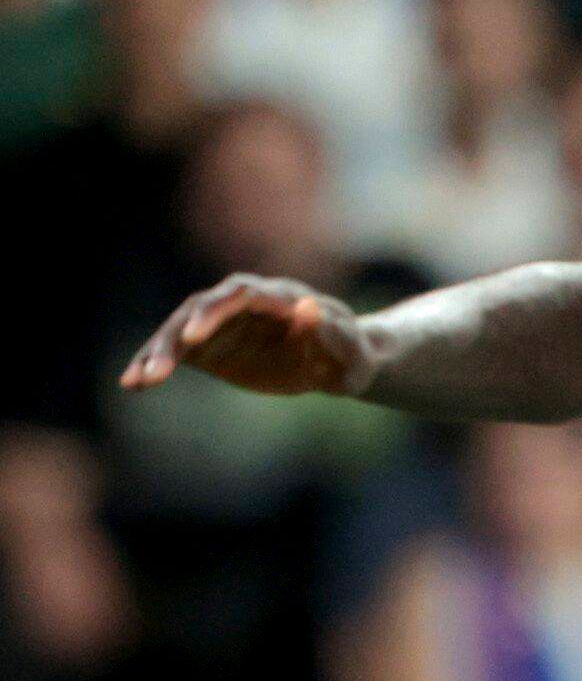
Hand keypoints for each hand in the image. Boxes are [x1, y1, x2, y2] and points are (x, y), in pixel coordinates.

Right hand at [121, 277, 374, 397]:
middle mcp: (242, 304)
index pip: (237, 296)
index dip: (212, 314)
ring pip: (181, 332)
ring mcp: (223, 324)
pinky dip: (156, 365)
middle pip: (198, 312)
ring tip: (136, 382)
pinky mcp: (211, 346)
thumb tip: (309, 307)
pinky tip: (132, 384)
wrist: (341, 362)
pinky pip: (178, 353)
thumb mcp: (350, 348)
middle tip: (155, 371)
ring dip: (156, 355)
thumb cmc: (350, 353)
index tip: (191, 337)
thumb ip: (329, 329)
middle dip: (174, 339)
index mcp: (277, 297)